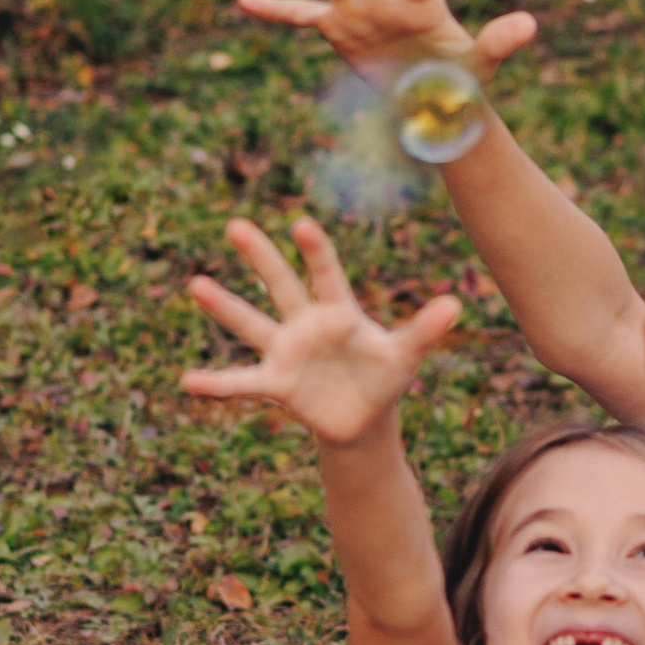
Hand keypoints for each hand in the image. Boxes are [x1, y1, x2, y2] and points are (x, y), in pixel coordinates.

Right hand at [182, 213, 462, 444]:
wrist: (363, 420)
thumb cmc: (384, 378)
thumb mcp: (406, 356)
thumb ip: (425, 330)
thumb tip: (456, 305)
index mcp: (340, 312)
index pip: (326, 275)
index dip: (316, 252)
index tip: (302, 224)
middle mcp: (307, 325)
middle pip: (280, 285)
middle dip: (260, 257)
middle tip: (236, 224)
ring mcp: (287, 352)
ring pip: (252, 324)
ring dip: (225, 306)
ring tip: (196, 283)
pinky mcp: (277, 383)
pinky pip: (242, 382)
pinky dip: (216, 384)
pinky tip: (188, 382)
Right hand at [235, 0, 539, 83]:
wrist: (438, 99)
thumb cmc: (463, 80)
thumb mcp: (483, 65)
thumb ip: (501, 42)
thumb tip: (530, 26)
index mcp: (426, 2)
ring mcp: (361, 10)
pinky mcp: (339, 29)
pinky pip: (302, 17)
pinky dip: (275, 10)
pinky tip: (243, 1)